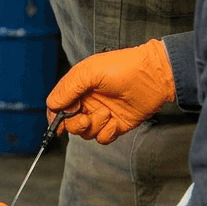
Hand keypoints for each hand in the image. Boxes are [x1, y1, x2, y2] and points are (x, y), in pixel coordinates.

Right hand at [46, 39, 174, 143]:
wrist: (154, 77)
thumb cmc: (124, 67)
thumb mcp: (90, 71)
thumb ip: (68, 88)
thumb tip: (52, 104)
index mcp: (79, 87)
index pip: (58, 105)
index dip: (55, 115)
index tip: (58, 121)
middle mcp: (88, 102)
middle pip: (69, 123)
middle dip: (74, 124)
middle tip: (84, 118)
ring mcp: (102, 114)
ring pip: (85, 132)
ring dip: (94, 126)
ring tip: (106, 113)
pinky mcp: (116, 125)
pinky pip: (102, 138)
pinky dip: (106, 133)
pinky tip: (114, 121)